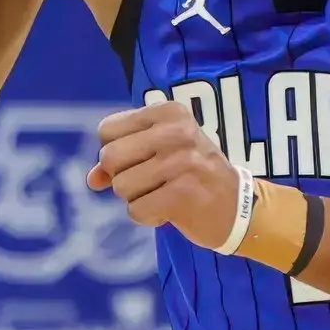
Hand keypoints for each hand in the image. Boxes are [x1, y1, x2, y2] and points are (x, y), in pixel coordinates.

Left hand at [87, 101, 240, 247]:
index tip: (141, 159)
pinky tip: (171, 211)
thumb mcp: (159, 152)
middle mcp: (177, 132)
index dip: (115, 152)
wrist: (237, 206)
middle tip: (151, 181)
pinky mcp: (184, 194)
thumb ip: (120, 159)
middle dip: (122, 176)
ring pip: (120, 186)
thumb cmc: (191, 174)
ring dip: (136, 198)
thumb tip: (92, 179)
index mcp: (169, 112)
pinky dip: (148, 217)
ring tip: (164, 194)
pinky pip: (136, 210)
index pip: (107, 130)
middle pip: (110, 157)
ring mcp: (182, 162)